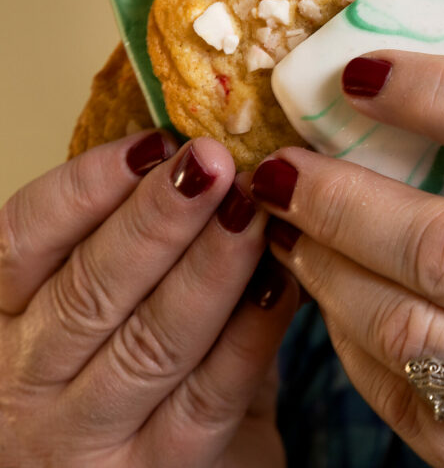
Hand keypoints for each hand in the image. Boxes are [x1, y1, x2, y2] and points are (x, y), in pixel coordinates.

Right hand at [0, 133, 299, 466]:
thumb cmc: (129, 374)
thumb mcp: (107, 310)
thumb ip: (139, 250)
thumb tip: (200, 159)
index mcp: (3, 323)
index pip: (21, 242)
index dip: (86, 187)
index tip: (154, 142)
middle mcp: (25, 386)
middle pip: (89, 289)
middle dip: (159, 218)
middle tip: (215, 162)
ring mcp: (86, 437)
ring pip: (150, 340)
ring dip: (209, 266)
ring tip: (252, 209)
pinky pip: (209, 394)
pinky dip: (250, 333)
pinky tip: (280, 283)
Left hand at [253, 51, 443, 467]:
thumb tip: (431, 114)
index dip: (439, 95)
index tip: (362, 74)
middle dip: (343, 199)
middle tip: (284, 166)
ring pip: (412, 335)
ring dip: (332, 274)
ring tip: (296, 232)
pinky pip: (411, 409)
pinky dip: (357, 351)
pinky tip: (339, 309)